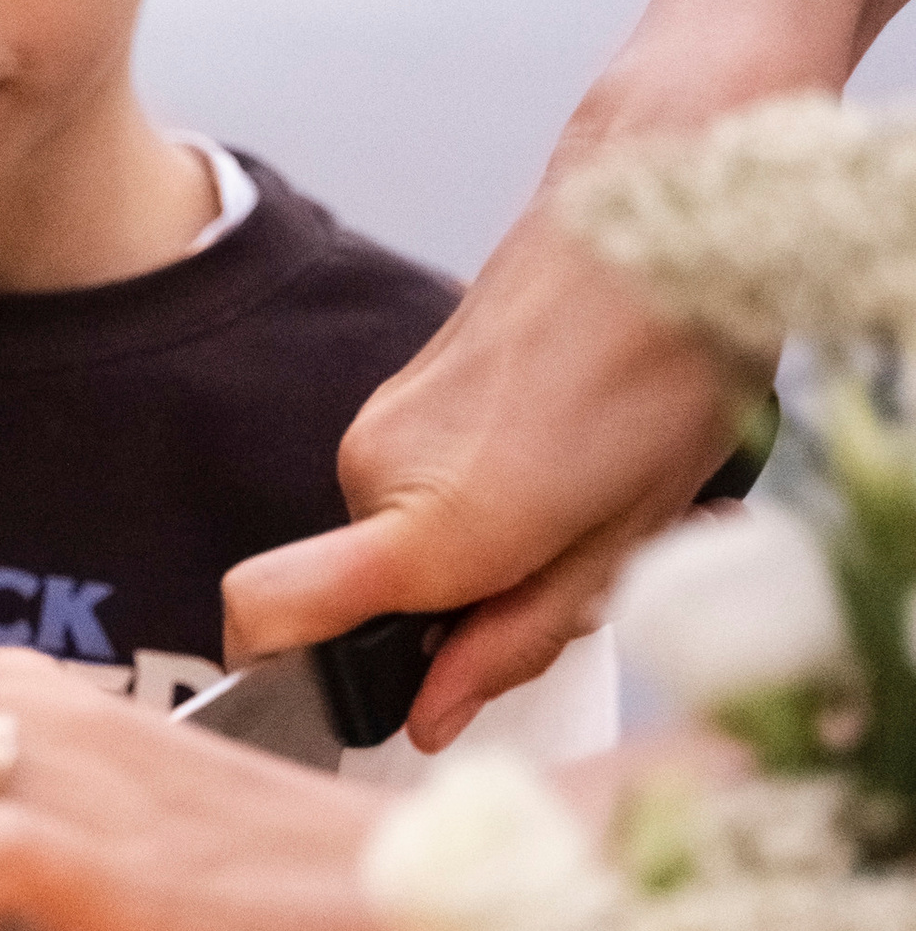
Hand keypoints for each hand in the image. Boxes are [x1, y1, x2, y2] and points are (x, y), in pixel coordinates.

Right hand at [221, 185, 749, 751]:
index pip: (265, 611)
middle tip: (571, 582)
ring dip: (483, 561)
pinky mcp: (402, 398)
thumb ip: (513, 638)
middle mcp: (375, 471)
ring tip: (592, 510)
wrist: (662, 216)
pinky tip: (574, 467)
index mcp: (431, 520)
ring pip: (402, 549)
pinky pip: (419, 495)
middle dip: (457, 622)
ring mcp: (381, 425)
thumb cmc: (666, 365)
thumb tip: (429, 715)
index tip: (360, 701)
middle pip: (366, 603)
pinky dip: (483, 508)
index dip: (289, 677)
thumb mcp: (621, 538)